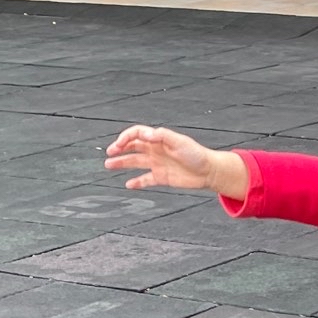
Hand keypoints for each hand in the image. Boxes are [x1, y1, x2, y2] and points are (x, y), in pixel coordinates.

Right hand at [105, 124, 238, 193]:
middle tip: (109, 152)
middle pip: (133, 147)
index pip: (137, 134)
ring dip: (122, 163)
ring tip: (109, 165)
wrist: (209, 172)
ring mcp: (157, 164)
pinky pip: (145, 179)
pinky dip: (137, 182)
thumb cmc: (197, 155)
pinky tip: (128, 184)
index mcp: (158, 139)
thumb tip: (146, 133)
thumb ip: (162, 136)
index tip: (119, 145)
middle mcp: (156, 150)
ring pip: (135, 162)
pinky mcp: (161, 177)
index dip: (126, 137)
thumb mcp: (180, 142)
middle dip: (119, 148)